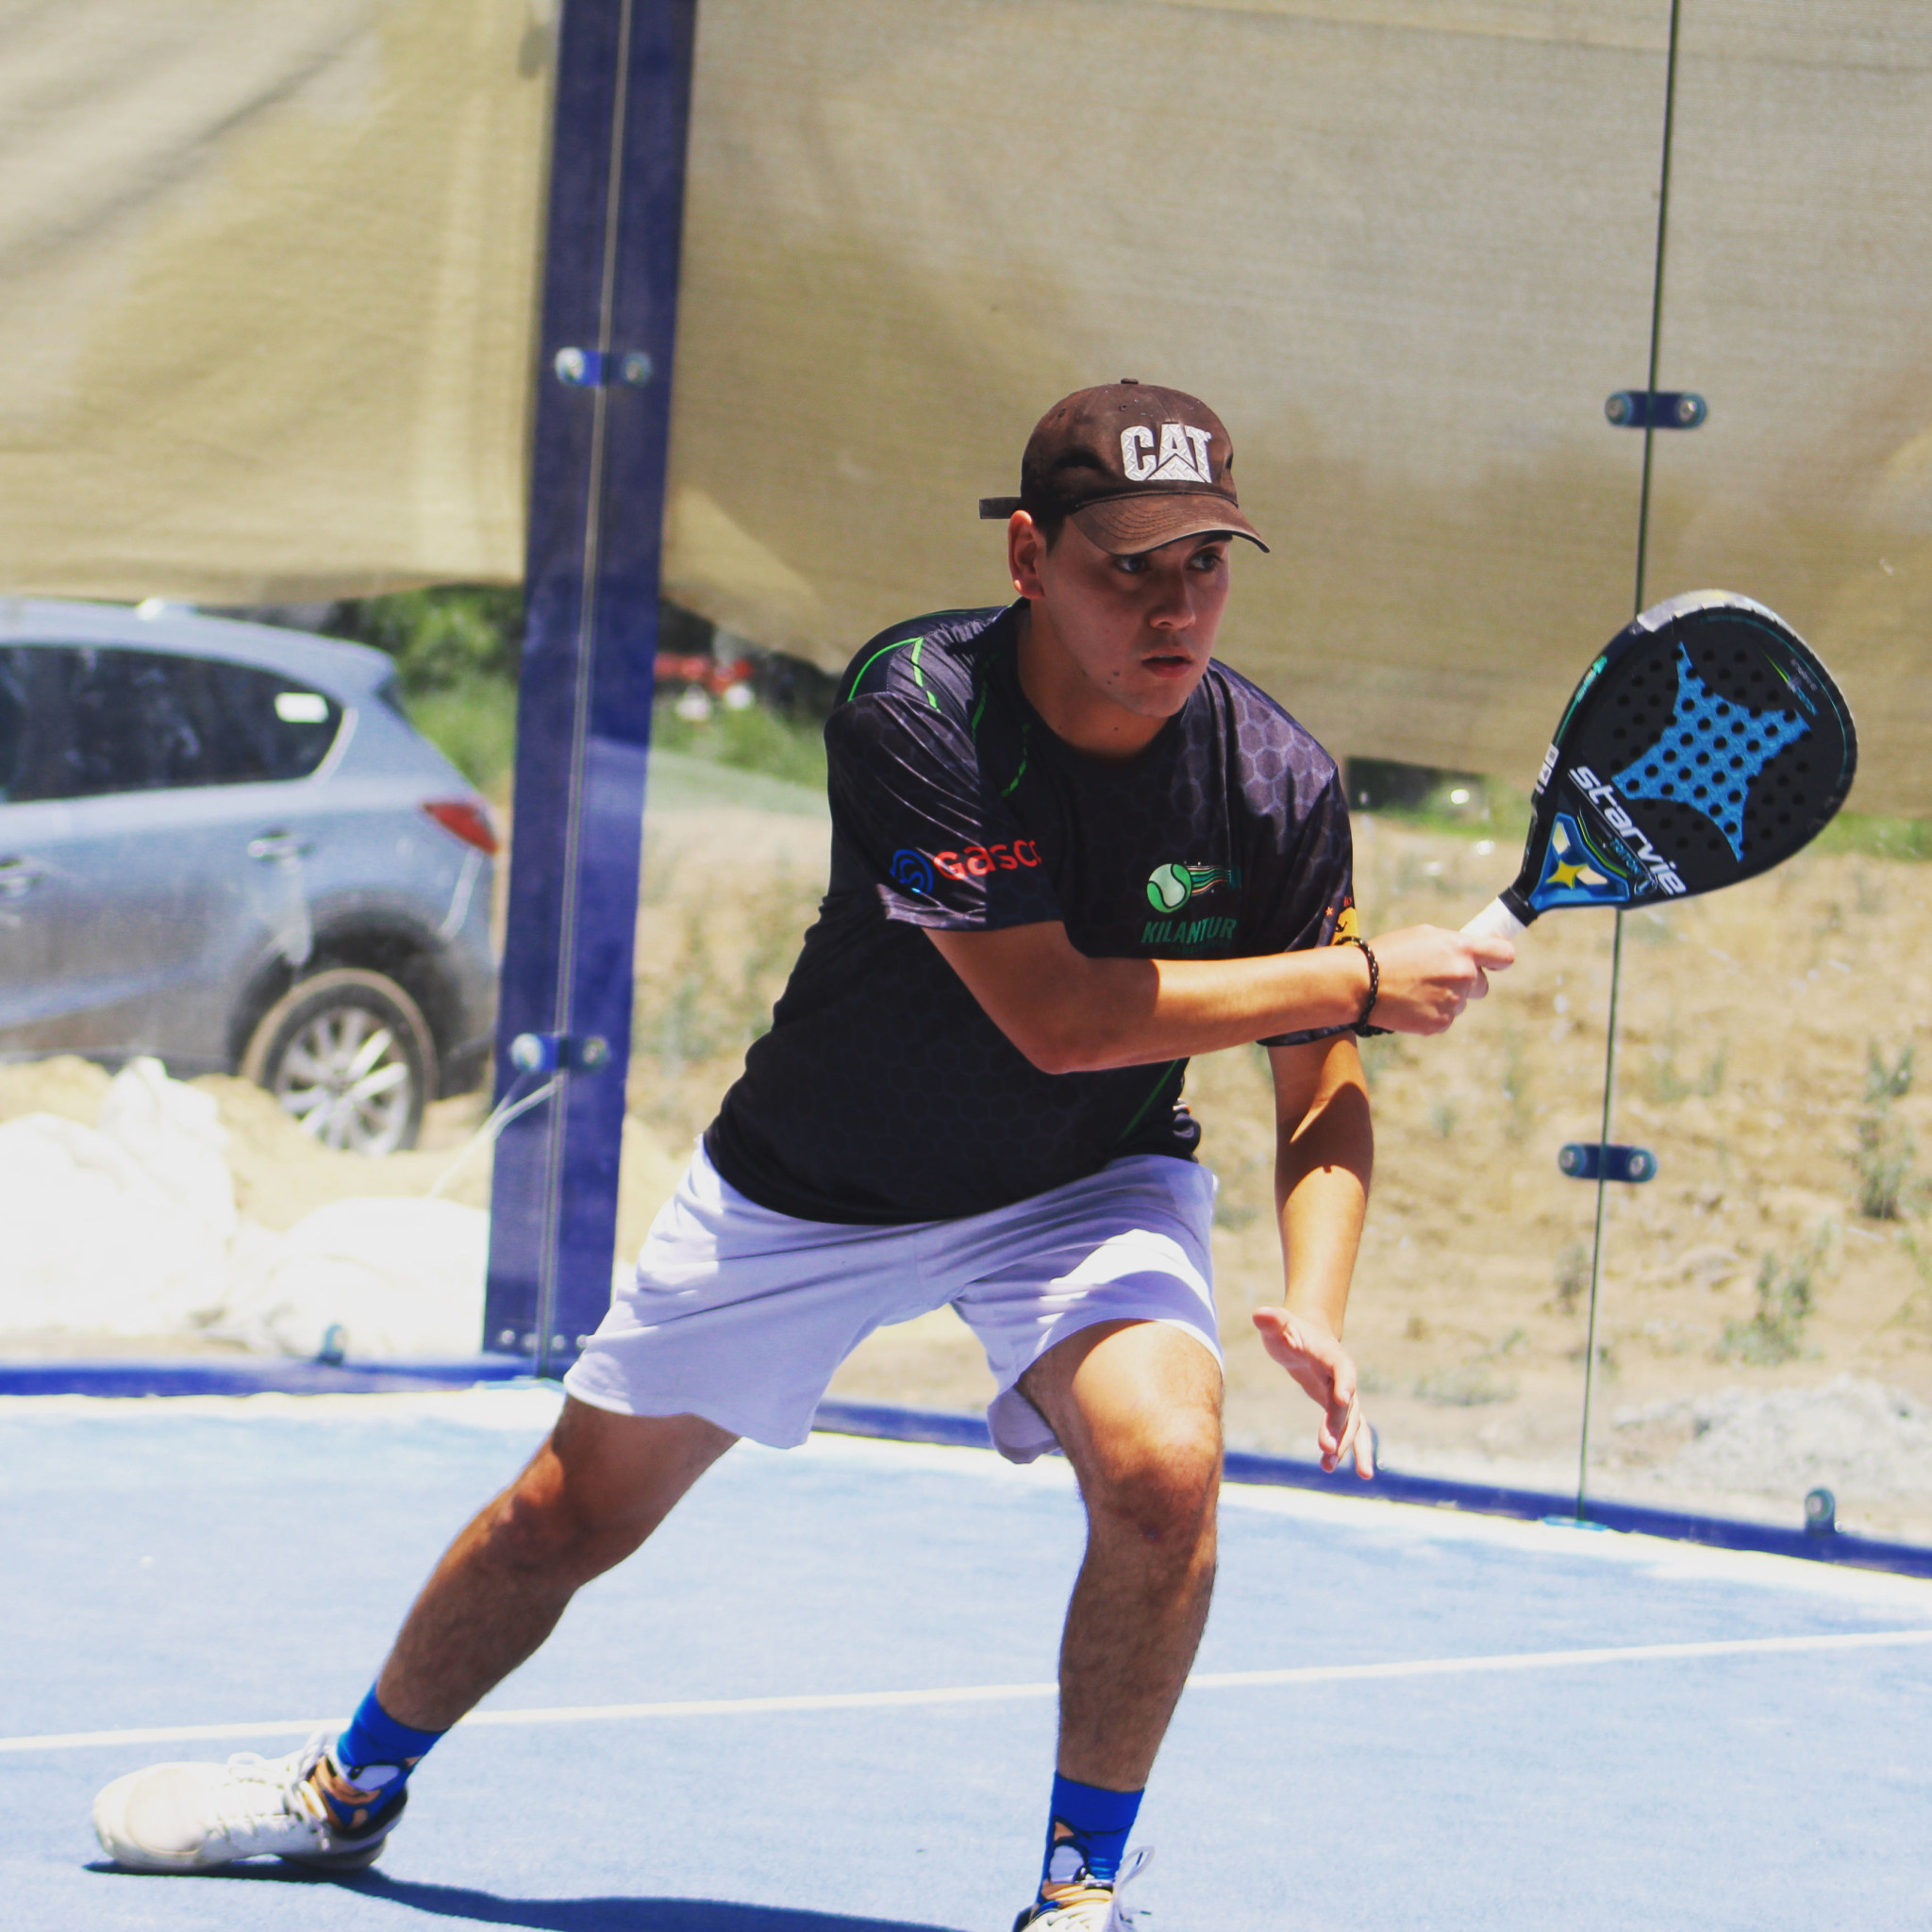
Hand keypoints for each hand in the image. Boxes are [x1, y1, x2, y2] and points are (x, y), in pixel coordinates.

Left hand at [1251, 1306, 1374, 1477]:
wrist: (1303, 1334)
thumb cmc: (1287, 1329)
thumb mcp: (1276, 1324)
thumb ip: (1271, 1320)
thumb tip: (1259, 1314)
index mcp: (1332, 1355)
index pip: (1343, 1369)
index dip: (1345, 1383)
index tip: (1342, 1400)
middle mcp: (1344, 1377)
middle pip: (1348, 1405)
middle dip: (1339, 1428)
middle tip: (1326, 1449)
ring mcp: (1343, 1394)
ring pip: (1353, 1423)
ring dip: (1348, 1446)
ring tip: (1336, 1468)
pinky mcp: (1337, 1407)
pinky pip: (1347, 1430)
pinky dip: (1347, 1449)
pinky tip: (1329, 1468)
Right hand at [1366, 925, 1513, 1033]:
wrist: (1360, 983)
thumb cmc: (1388, 954)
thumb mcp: (1424, 936)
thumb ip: (1454, 945)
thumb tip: (1471, 954)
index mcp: (1461, 949)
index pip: (1504, 955)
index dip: (1499, 960)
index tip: (1494, 963)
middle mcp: (1463, 975)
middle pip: (1482, 985)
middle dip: (1465, 983)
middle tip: (1435, 978)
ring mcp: (1453, 1002)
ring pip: (1460, 1003)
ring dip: (1444, 998)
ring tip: (1414, 990)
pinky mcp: (1440, 1023)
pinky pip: (1445, 1019)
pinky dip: (1431, 1014)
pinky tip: (1410, 1004)